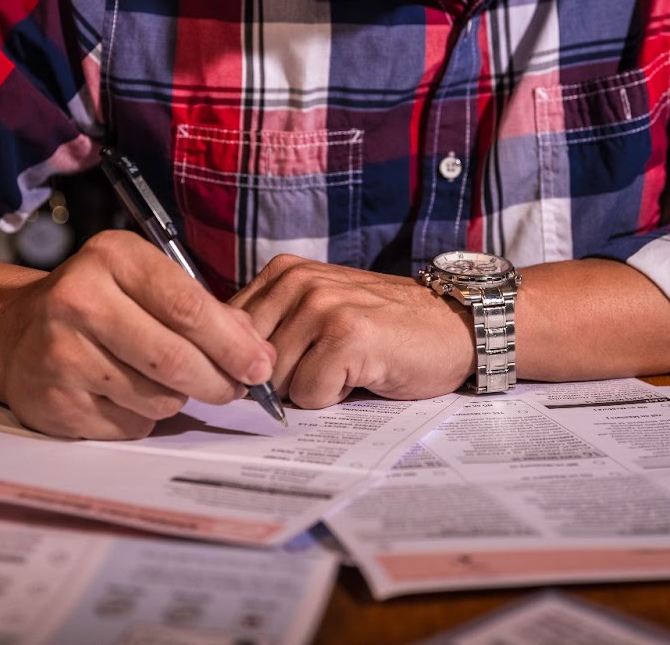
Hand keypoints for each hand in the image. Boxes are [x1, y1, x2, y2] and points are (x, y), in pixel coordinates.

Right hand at [0, 230, 276, 439]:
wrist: (17, 332)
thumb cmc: (101, 303)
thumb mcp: (147, 283)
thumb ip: (205, 311)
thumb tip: (259, 354)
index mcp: (112, 257)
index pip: (187, 306)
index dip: (232, 343)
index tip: (260, 366)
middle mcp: (79, 300)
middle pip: (174, 359)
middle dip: (219, 381)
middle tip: (237, 389)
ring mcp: (61, 354)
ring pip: (157, 398)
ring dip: (179, 398)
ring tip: (167, 381)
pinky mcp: (53, 403)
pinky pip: (130, 424)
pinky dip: (145, 417)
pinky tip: (127, 396)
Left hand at [229, 255, 474, 408]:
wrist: (452, 326)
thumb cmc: (383, 329)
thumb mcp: (317, 313)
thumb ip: (270, 330)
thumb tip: (217, 372)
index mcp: (283, 272)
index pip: (225, 331)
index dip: (248, 364)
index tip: (283, 367)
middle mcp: (297, 282)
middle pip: (248, 362)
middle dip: (281, 380)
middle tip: (326, 365)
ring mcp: (323, 306)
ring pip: (277, 381)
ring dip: (311, 388)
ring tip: (346, 366)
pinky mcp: (348, 335)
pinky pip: (309, 394)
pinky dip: (334, 397)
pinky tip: (363, 373)